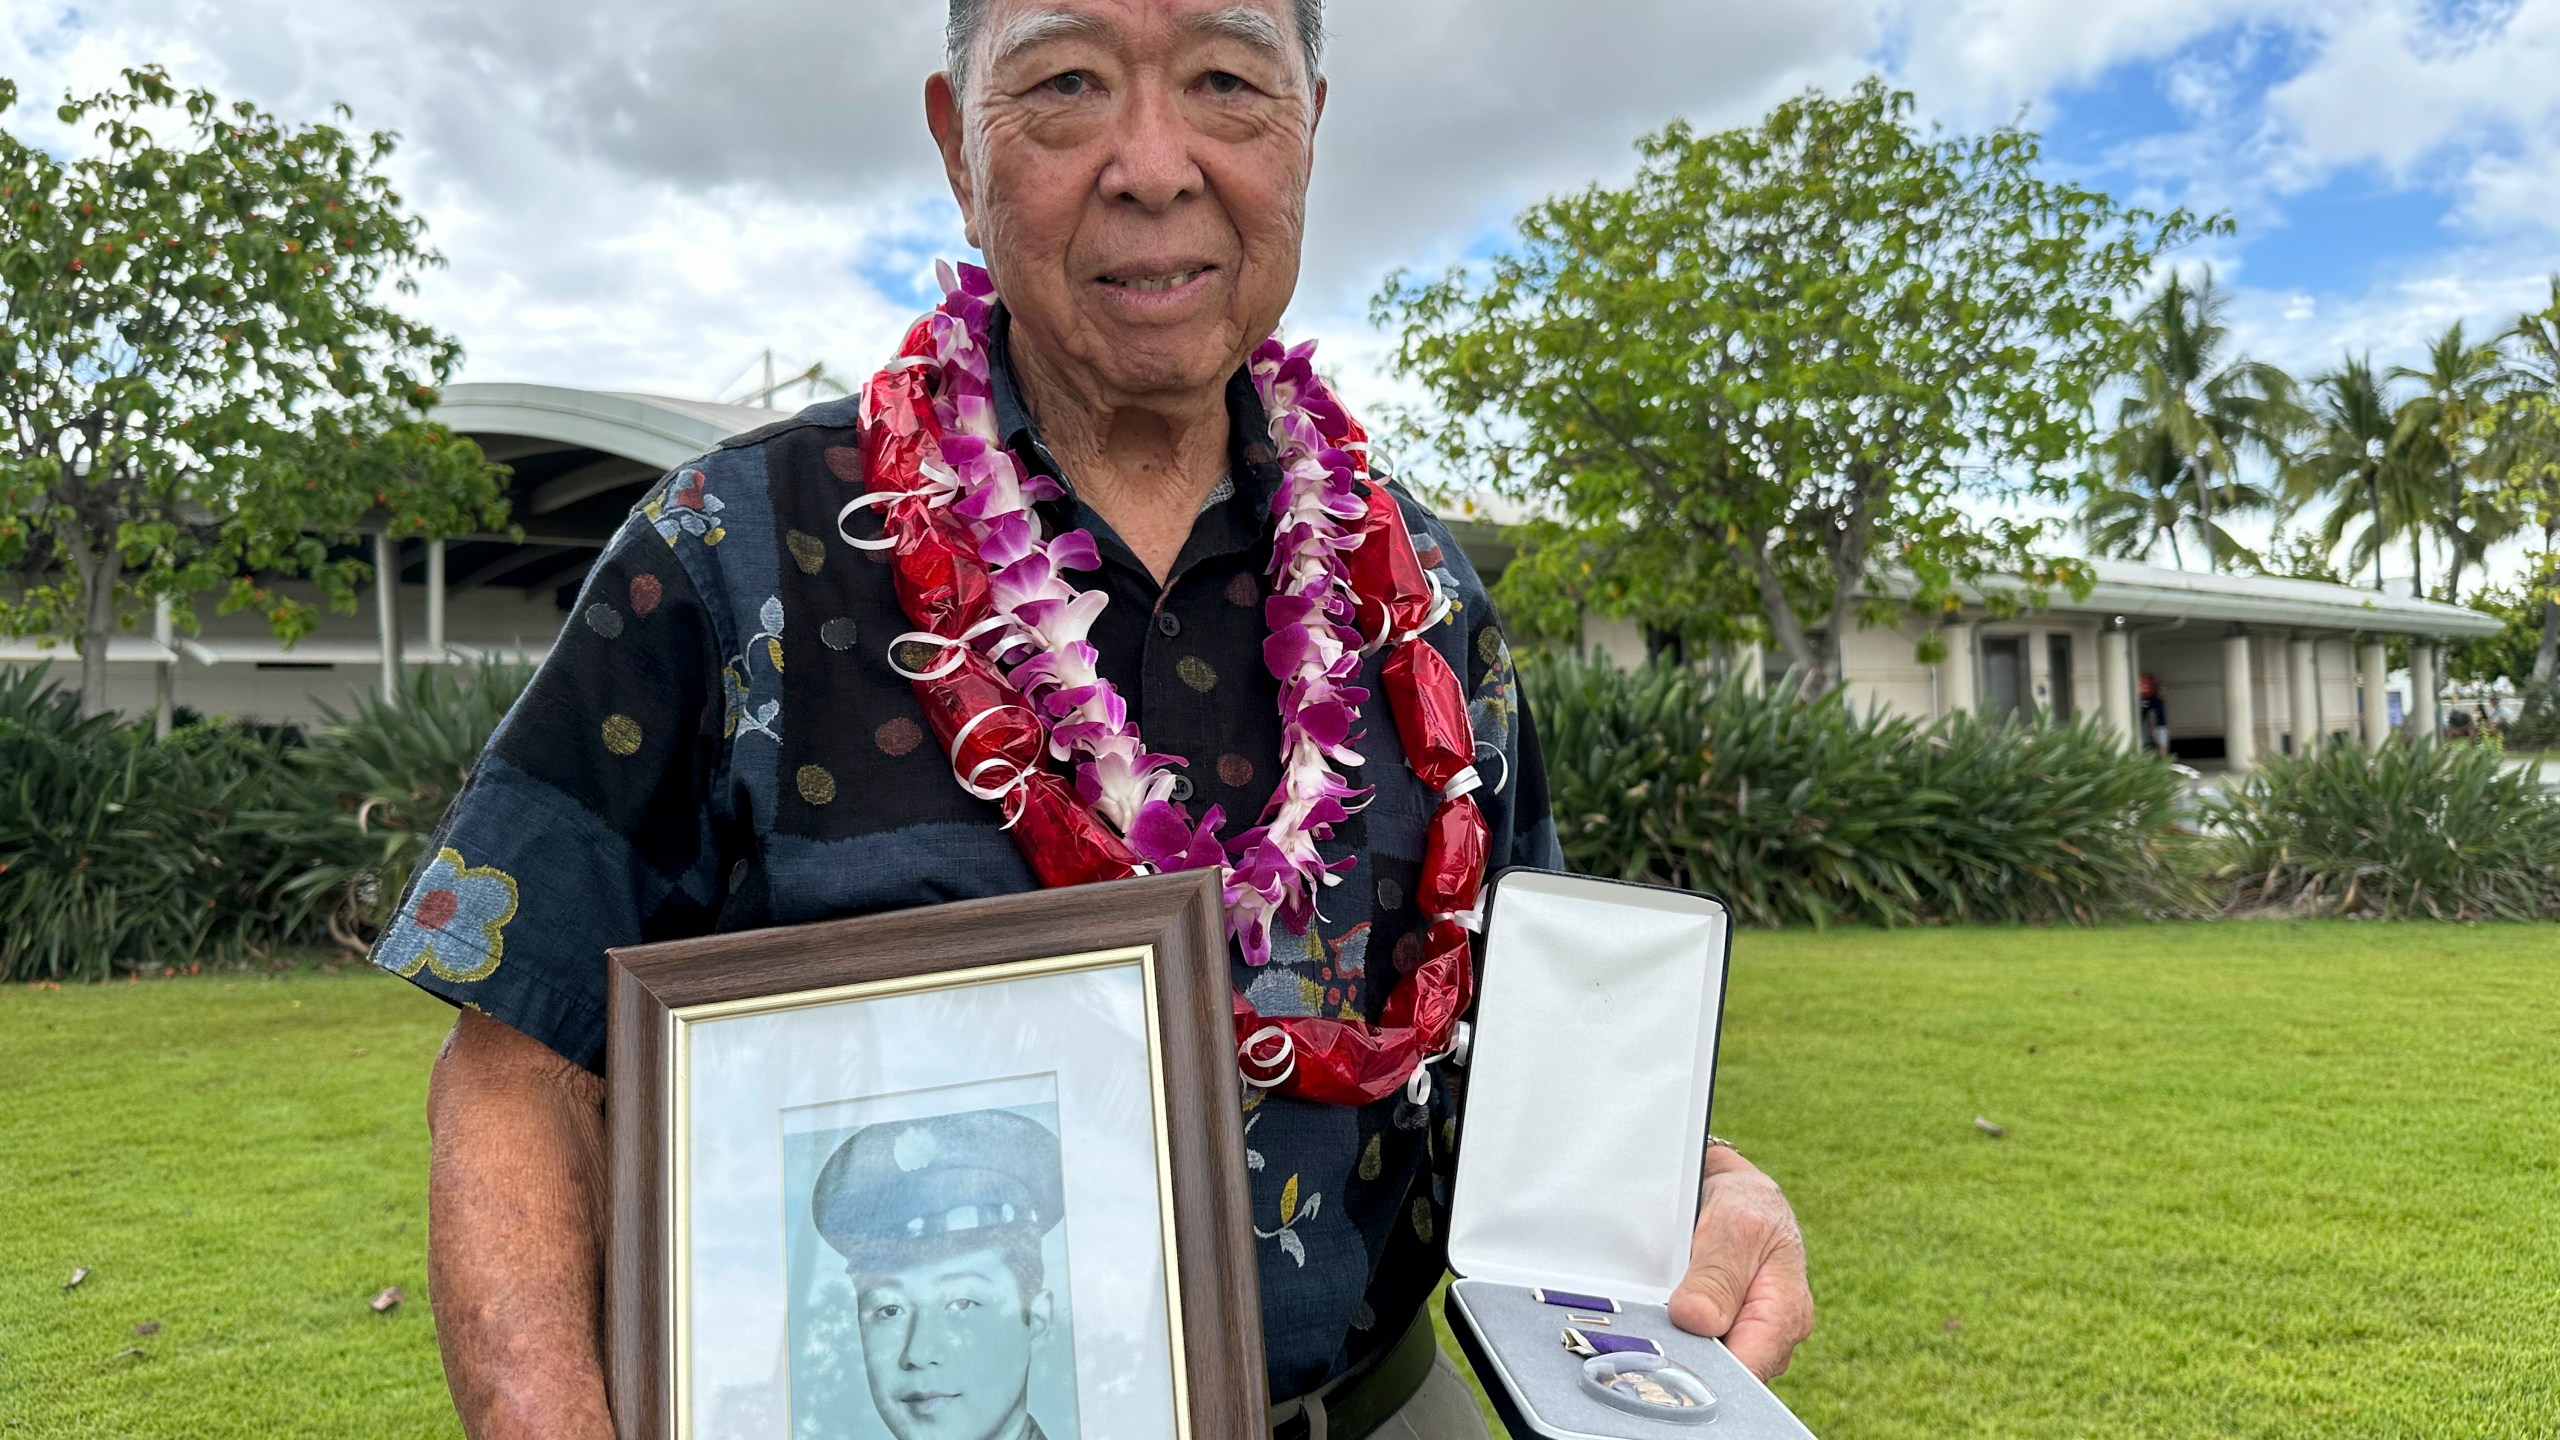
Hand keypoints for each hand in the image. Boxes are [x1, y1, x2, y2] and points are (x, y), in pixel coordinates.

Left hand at [1666, 1145, 1813, 1380]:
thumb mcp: (1735, 1229)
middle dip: (1689, 1358)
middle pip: (1724, 1373)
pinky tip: (1661, 1319)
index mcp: (1785, 1314)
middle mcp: (1771, 1336)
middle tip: (1651, 1335)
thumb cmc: (1748, 1207)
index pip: (1748, 1369)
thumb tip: (1697, 1322)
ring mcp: (1748, 1338)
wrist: (1739, 1194)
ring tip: (1655, 1317)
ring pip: (1707, 1362)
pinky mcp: (1725, 1334)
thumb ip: (1716, 1278)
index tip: (1669, 1357)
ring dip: (1679, 1345)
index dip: (1708, 1371)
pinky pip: (1697, 1347)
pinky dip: (1677, 1335)